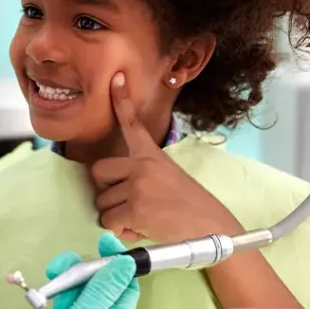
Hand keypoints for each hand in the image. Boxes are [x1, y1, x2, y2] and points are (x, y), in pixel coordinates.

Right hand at [0, 232, 138, 308]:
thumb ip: (100, 294)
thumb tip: (126, 265)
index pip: (126, 289)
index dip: (118, 264)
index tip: (103, 240)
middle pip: (103, 284)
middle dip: (86, 268)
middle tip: (64, 266)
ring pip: (81, 286)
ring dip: (68, 276)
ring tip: (50, 276)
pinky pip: (65, 294)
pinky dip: (56, 286)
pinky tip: (46, 287)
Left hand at [90, 72, 242, 243]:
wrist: (210, 226)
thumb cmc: (190, 206)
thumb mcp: (168, 177)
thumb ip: (142, 176)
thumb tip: (116, 194)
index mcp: (151, 154)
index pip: (132, 123)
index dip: (121, 100)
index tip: (115, 78)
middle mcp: (141, 165)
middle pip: (98, 172)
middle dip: (106, 191)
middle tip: (126, 202)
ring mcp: (137, 185)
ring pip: (102, 202)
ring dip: (116, 215)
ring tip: (142, 217)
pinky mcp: (134, 207)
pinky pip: (109, 221)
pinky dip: (120, 229)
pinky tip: (141, 228)